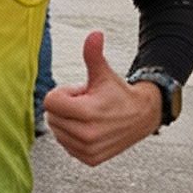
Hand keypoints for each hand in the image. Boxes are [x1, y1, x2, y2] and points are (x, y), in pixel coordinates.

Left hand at [42, 31, 164, 165]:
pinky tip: (90, 129)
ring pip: (57, 131)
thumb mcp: (104, 73)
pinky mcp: (90, 159)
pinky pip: (65, 145)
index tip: (81, 93)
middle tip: (86, 104)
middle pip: (51, 116)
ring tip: (89, 116)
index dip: (64, 93)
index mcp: (88, 113)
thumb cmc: (119, 93)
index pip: (50, 101)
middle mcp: (87, 135)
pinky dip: (72, 136)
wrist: (142, 117)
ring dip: (68, 122)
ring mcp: (88, 149)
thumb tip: (94, 34)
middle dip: (66, 107)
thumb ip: (94, 54)